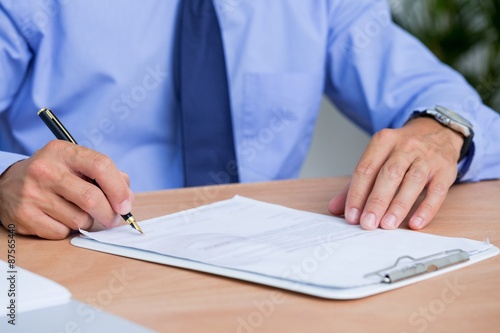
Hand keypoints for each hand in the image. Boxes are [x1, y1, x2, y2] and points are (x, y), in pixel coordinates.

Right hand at [0, 140, 132, 238]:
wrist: (8, 184)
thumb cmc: (53, 174)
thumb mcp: (76, 163)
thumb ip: (105, 175)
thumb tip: (126, 198)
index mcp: (63, 152)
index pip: (101, 166)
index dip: (119, 189)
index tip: (126, 204)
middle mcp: (46, 170)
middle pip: (91, 198)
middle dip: (109, 214)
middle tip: (113, 219)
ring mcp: (32, 193)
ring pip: (79, 219)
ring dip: (87, 222)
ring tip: (78, 213)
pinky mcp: (23, 216)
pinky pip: (61, 232)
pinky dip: (67, 230)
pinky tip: (60, 218)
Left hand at [328, 117, 463, 229]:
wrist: (437, 131)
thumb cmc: (401, 151)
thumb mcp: (378, 159)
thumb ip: (356, 184)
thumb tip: (335, 208)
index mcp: (383, 141)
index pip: (366, 169)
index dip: (357, 194)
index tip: (351, 216)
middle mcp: (405, 147)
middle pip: (388, 175)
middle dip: (376, 201)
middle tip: (367, 223)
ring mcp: (427, 157)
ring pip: (412, 181)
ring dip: (399, 206)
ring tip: (387, 225)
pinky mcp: (445, 170)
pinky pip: (437, 191)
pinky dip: (426, 208)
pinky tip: (415, 223)